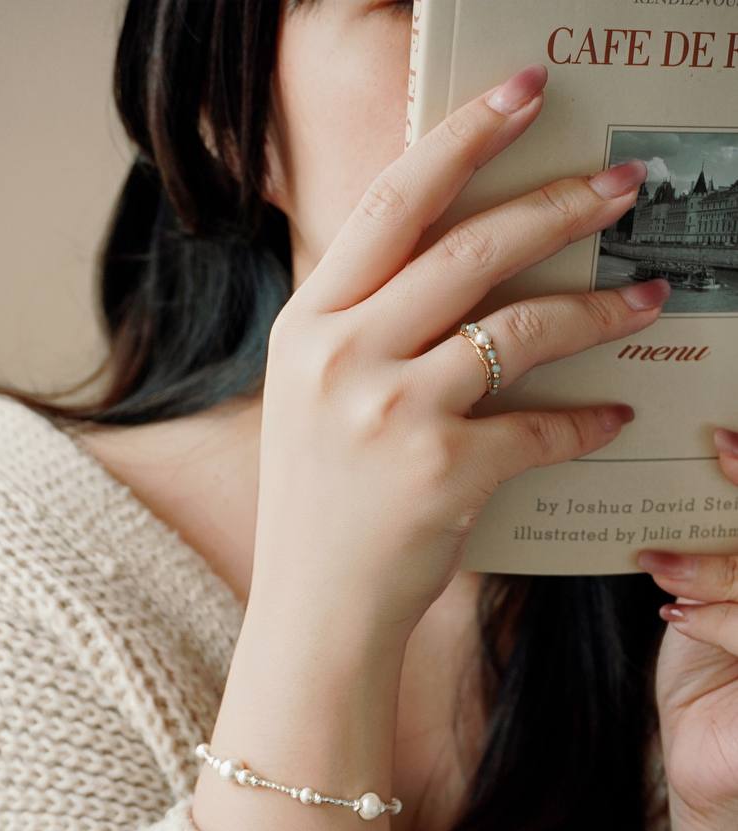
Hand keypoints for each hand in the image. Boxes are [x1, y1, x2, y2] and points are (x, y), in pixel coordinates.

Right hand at [248, 62, 668, 651]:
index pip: (392, 203)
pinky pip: (538, 427)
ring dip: (598, 308)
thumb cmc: (323, 502)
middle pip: (470, 247)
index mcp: (308, 324)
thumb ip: (363, 324)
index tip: (524, 94)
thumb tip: (456, 261)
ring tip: (650, 294)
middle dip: (561, 204)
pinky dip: (586, 422)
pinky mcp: (440, 472)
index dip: (465, 137)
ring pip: (518, 327)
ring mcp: (388, 412)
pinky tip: (614, 417)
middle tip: (625, 186)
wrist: (316, 608)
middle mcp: (341, 355)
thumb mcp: (314, 394)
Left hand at [637, 426, 737, 830]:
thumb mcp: (712, 601)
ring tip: (665, 571)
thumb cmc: (713, 678)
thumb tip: (692, 470)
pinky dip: (718, 620)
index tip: (721, 438)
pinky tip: (679, 616)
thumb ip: (714, 548)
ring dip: (717, 569)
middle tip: (709, 466)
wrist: (707, 766)